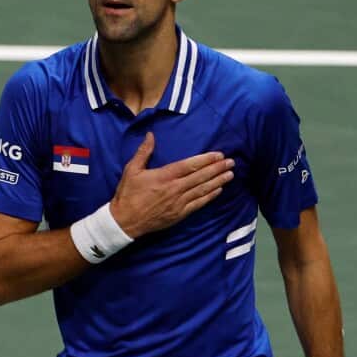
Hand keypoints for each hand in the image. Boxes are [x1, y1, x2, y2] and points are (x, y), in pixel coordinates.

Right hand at [109, 132, 234, 238]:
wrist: (125, 221)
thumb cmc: (127, 194)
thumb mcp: (131, 170)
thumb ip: (143, 152)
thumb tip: (151, 135)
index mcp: (164, 176)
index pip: (190, 165)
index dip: (206, 160)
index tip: (218, 155)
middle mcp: (174, 189)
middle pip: (200, 177)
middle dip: (217, 169)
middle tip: (231, 162)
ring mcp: (178, 203)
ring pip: (202, 190)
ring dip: (218, 181)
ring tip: (230, 174)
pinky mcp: (179, 214)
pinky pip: (198, 204)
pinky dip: (209, 197)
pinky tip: (219, 190)